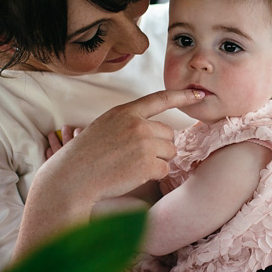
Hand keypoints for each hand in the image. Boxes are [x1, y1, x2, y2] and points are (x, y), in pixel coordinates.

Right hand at [36, 88, 205, 203]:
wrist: (72, 178)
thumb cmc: (86, 155)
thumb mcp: (105, 126)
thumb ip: (130, 122)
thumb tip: (158, 131)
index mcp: (125, 112)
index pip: (160, 98)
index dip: (182, 95)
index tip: (199, 93)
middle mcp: (137, 124)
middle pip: (169, 134)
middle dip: (160, 147)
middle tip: (136, 156)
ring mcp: (143, 144)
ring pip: (169, 152)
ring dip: (157, 161)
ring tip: (131, 165)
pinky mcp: (146, 164)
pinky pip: (164, 169)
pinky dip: (153, 175)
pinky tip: (132, 175)